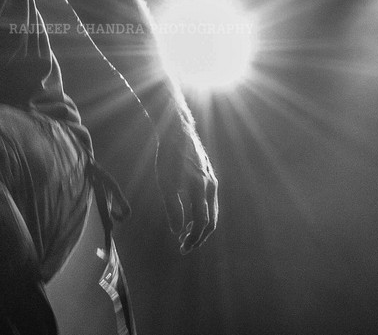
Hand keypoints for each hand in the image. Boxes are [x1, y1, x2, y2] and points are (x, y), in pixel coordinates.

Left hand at [155, 124, 217, 253]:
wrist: (177, 129)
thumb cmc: (169, 155)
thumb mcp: (166, 182)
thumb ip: (173, 207)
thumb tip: (177, 231)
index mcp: (200, 190)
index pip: (202, 222)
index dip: (193, 238)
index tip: (183, 248)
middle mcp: (210, 187)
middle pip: (210, 220)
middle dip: (199, 236)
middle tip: (186, 246)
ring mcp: (211, 180)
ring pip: (211, 209)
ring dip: (201, 225)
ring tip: (188, 233)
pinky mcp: (208, 174)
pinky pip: (209, 198)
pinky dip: (202, 211)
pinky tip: (191, 212)